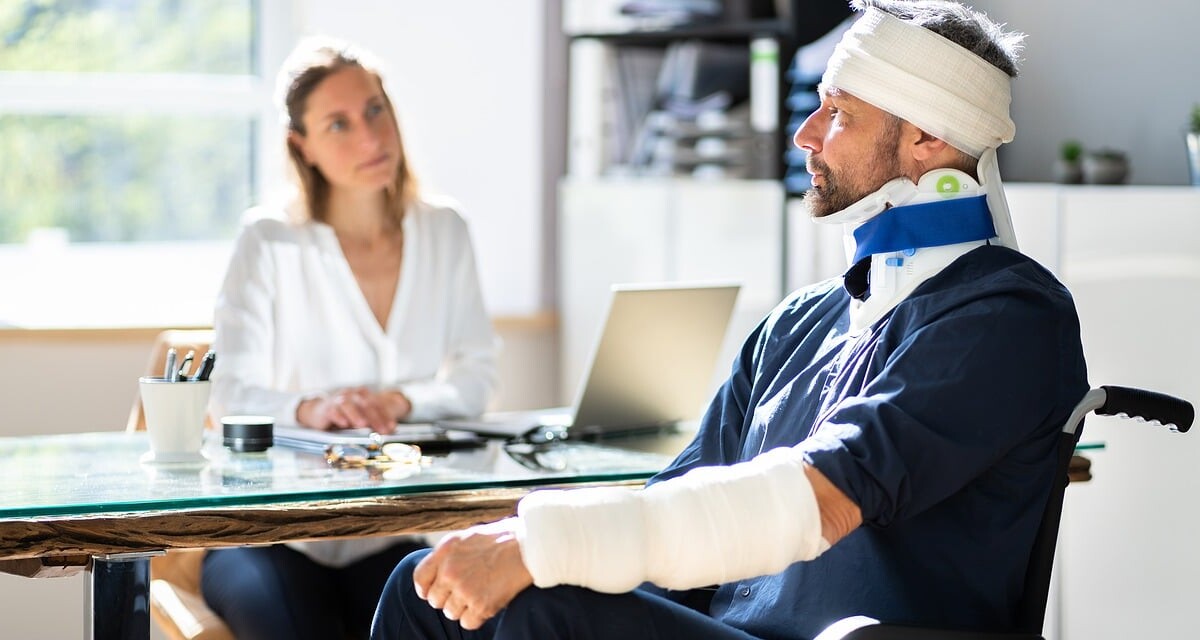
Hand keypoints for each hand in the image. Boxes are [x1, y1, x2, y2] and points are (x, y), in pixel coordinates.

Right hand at [296, 387, 403, 432]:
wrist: (318, 412)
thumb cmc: (343, 414)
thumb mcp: (359, 416)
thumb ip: (373, 421)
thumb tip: (390, 430)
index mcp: (362, 394)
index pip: (376, 404)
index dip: (385, 416)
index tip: (391, 427)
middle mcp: (351, 394)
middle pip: (365, 404)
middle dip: (375, 418)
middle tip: (382, 430)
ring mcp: (338, 400)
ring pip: (349, 405)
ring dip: (356, 415)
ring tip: (363, 424)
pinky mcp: (327, 408)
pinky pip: (333, 411)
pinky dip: (339, 416)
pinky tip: (344, 423)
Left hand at [413, 518, 533, 629]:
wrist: (530, 546)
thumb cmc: (502, 539)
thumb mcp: (467, 537)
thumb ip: (448, 555)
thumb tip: (436, 574)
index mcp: (446, 551)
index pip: (420, 579)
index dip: (426, 589)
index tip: (434, 591)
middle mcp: (451, 571)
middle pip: (435, 600)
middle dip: (447, 598)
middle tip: (465, 591)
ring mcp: (465, 590)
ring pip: (450, 613)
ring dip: (462, 608)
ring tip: (479, 594)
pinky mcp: (482, 606)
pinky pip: (467, 622)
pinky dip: (476, 617)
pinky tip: (486, 603)